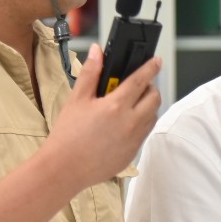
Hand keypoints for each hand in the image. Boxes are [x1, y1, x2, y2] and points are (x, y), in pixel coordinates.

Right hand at [43, 45, 161, 191]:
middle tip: (137, 85)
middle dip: (150, 88)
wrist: (64, 169)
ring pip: (153, 117)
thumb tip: (98, 52)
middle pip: (154, 99)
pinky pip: (145, 134)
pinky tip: (125, 123)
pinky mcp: (132, 153)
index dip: (151, 68)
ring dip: (147, 106)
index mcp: (116, 106)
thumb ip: (90, 73)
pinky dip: (141, 123)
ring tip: (130, 103)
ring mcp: (134, 140)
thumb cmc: (67, 135)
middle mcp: (130, 123)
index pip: (141, 80)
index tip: (156, 61)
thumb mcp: (77, 100)